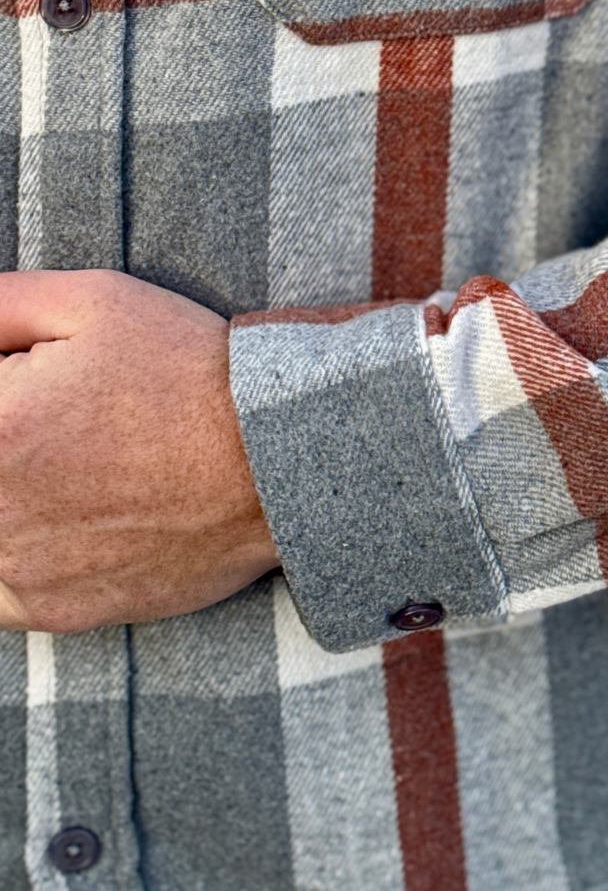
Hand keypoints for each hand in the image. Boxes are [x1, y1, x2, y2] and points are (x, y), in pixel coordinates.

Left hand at [0, 270, 278, 632]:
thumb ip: (0, 305)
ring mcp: (16, 567)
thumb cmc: (190, 373)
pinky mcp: (50, 610)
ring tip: (69, 470)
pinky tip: (68, 517)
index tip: (34, 390)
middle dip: (12, 438)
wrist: (275, 457)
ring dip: (9, 499)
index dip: (8, 390)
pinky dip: (18, 557)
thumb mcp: (94, 301)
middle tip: (63, 431)